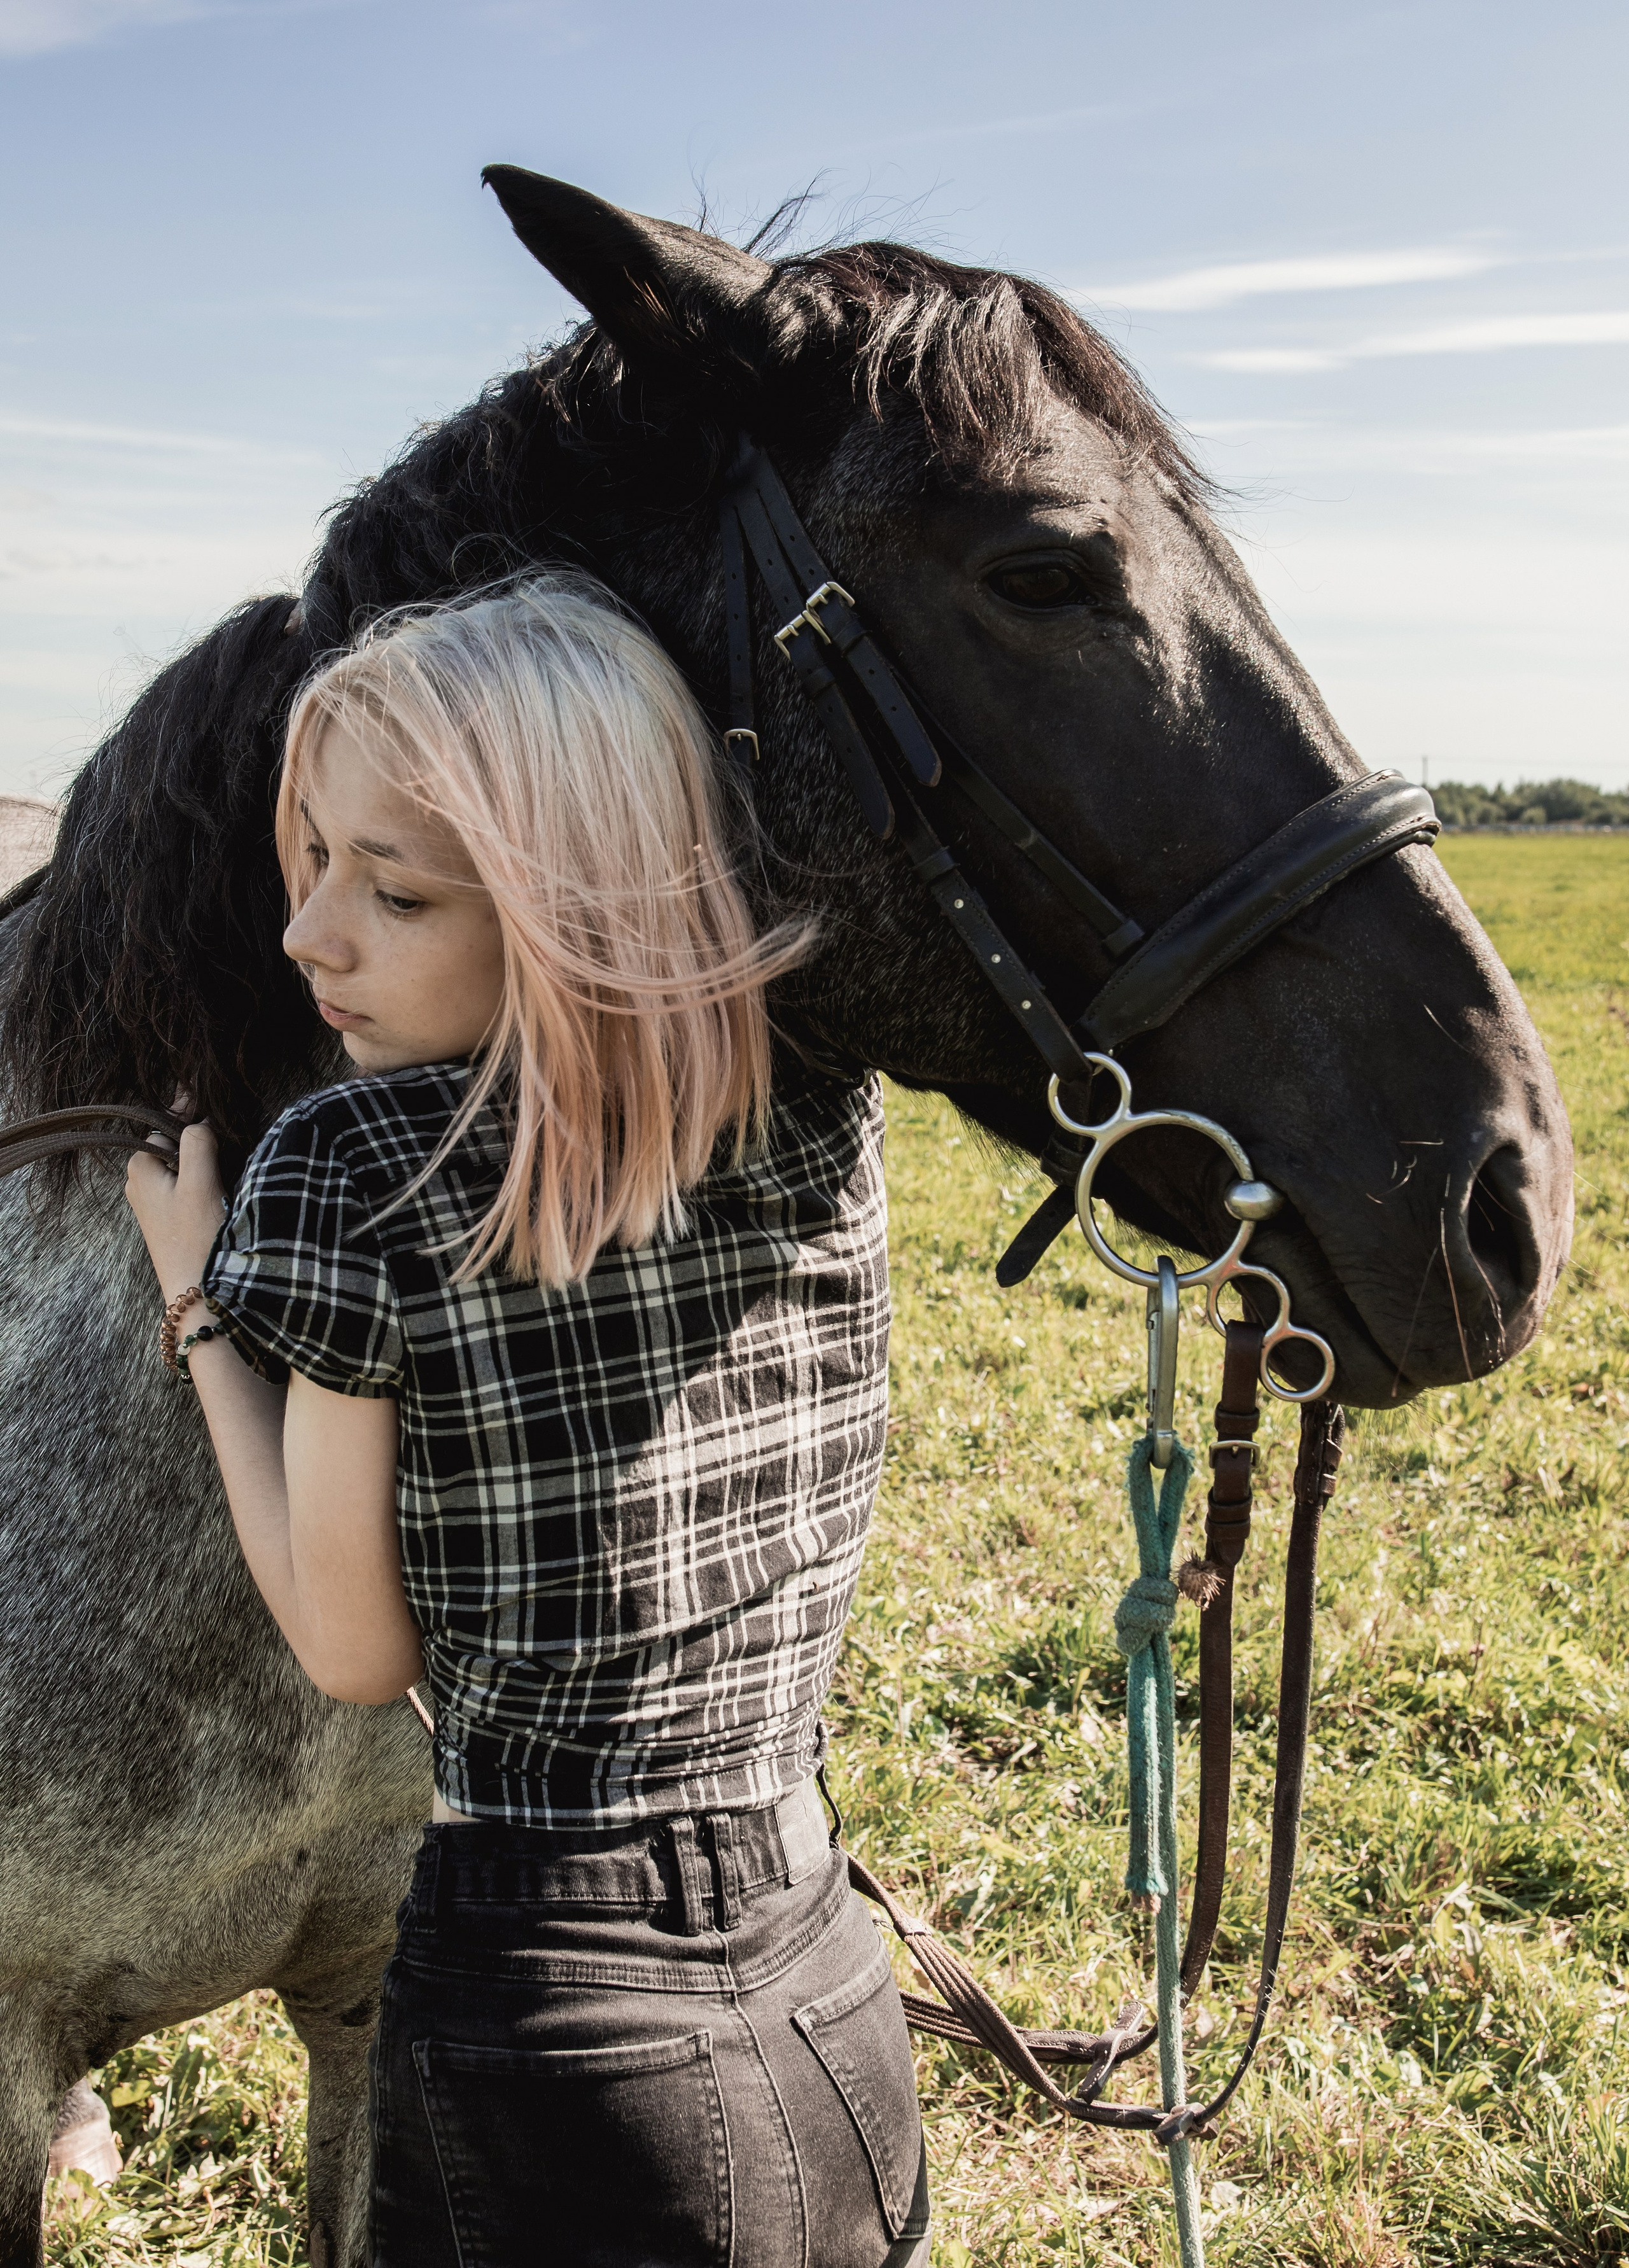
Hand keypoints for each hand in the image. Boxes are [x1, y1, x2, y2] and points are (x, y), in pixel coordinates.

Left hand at [126, 1121, 227, 1302]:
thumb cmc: (196, 1239)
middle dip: (199, 1142)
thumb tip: (199, 1121)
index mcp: (139, 1168)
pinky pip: (183, 1186)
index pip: (166, 1125)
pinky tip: (218, 1193)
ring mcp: (152, 1202)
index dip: (191, 1117)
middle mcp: (139, 1183)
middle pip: (173, 1145)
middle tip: (226, 1149)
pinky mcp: (167, 1219)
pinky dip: (201, 1182)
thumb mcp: (199, 1183)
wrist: (196, 1292)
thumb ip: (197, 1142)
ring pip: (180, 1166)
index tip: (216, 1112)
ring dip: (203, 1164)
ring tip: (225, 1173)